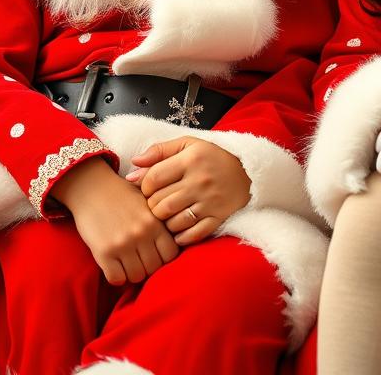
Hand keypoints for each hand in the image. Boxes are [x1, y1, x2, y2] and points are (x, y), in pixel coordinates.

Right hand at [50, 158, 178, 285]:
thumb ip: (160, 222)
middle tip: (138, 260)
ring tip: (125, 263)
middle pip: (154, 268)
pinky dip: (116, 276)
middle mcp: (141, 233)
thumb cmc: (121, 195)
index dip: (163, 258)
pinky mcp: (103, 252)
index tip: (154, 255)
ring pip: (136, 276)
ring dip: (131, 273)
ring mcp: (123, 243)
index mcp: (155, 221)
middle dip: (147, 267)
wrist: (91, 187)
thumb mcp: (147, 202)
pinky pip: (116, 279)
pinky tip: (114, 266)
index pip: (171, 254)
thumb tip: (175, 240)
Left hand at [125, 137, 251, 245]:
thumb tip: (133, 163)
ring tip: (167, 213)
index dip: (144, 185)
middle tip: (157, 201)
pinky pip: (191, 235)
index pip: (153, 178)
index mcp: (191, 159)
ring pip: (172, 221)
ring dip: (164, 221)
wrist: (247, 171)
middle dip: (152, 205)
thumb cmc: (211, 156)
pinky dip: (180, 236)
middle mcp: (200, 181)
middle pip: (159, 203)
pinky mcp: (218, 218)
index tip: (149, 187)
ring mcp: (209, 202)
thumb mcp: (188, 144)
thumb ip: (159, 150)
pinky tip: (178, 228)